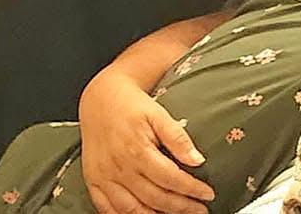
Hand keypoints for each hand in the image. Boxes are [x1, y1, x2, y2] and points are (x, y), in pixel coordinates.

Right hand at [78, 70, 213, 213]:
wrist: (100, 98)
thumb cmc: (132, 106)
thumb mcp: (158, 113)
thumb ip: (177, 137)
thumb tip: (198, 159)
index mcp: (137, 150)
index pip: (170, 178)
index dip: (191, 190)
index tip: (208, 195)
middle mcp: (119, 167)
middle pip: (154, 198)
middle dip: (180, 207)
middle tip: (199, 210)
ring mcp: (104, 177)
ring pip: (131, 209)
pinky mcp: (93, 182)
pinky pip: (107, 209)